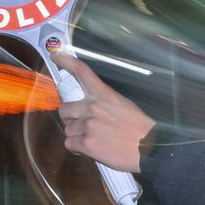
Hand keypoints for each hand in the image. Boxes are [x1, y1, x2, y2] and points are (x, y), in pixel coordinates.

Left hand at [55, 55, 154, 173]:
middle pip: (64, 109)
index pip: (82, 72)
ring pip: (67, 129)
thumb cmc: (139, 128)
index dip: (66, 62)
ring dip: (76, 135)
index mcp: (103, 95)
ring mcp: (88, 125)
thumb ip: (103, 102)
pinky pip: (69, 144)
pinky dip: (76, 148)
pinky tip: (89, 148)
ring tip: (93, 139)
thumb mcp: (123, 104)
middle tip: (82, 125)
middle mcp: (92, 107)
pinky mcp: (86, 143)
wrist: (148, 148)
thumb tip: (88, 107)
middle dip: (70, 118)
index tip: (56, 56)